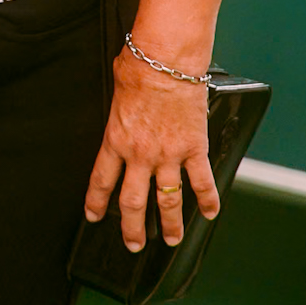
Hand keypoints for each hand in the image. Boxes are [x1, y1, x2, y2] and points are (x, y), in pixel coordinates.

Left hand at [84, 47, 218, 250]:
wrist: (166, 61)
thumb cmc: (140, 67)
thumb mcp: (116, 91)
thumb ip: (118, 110)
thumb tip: (120, 106)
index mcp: (116, 140)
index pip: (102, 181)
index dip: (96, 202)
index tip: (94, 216)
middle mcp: (140, 154)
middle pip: (132, 202)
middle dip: (132, 228)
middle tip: (134, 243)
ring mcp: (168, 155)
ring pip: (168, 201)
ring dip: (171, 224)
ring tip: (173, 239)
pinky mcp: (194, 149)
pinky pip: (202, 181)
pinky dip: (208, 199)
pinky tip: (211, 212)